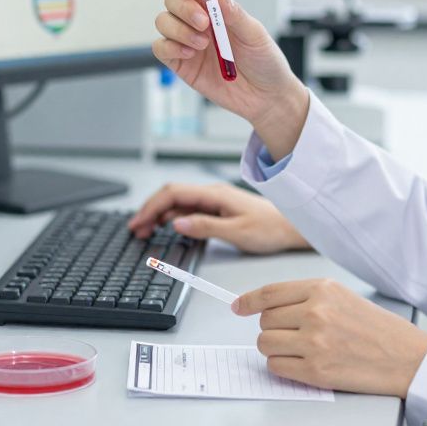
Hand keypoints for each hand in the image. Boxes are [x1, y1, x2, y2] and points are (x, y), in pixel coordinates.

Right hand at [126, 181, 311, 253]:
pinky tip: (165, 228)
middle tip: (135, 229)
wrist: (291, 228)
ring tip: (145, 231)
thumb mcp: (237, 232)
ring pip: (178, 203)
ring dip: (158, 215)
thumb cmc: (270, 228)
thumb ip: (206, 227)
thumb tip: (177, 222)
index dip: (151, 207)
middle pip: (171, 196)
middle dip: (150, 210)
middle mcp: (212, 194)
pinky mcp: (217, 209)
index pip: (173, 193)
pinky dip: (171, 218)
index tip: (138, 222)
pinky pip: (188, 209)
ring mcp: (214, 201)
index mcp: (215, 195)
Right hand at [153, 0, 308, 158]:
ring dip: (179, 29)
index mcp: (216, 7)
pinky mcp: (180, 63)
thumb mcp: (255, 35)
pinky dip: (170, 47)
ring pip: (163, 21)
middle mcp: (198, 21)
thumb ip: (235, 15)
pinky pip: (160, 48)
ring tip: (203, 44)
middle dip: (184, 8)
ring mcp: (187, 41)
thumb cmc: (264, 61)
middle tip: (204, 24)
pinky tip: (190, 54)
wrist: (265, 97)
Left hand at [233, 278, 426, 397]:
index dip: (248, 301)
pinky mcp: (316, 371)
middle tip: (294, 334)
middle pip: (265, 320)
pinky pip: (277, 367)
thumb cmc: (375, 327)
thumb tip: (262, 306)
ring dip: (276, 349)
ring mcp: (314, 342)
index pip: (269, 293)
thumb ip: (304, 297)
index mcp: (322, 289)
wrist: (406, 357)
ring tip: (301, 350)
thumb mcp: (341, 296)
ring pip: (265, 344)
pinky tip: (304, 364)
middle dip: (273, 329)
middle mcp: (316, 312)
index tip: (238, 307)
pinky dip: (284, 367)